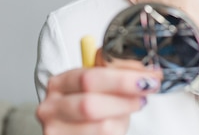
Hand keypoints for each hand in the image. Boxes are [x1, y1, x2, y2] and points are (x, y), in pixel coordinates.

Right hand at [36, 66, 161, 134]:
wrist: (75, 129)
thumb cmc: (89, 104)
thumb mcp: (97, 85)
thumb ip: (114, 73)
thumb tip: (146, 71)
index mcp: (59, 83)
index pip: (89, 77)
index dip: (121, 79)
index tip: (147, 78)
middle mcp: (51, 108)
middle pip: (90, 105)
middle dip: (125, 100)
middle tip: (145, 94)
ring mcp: (56, 131)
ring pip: (101, 128)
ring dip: (123, 119)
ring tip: (128, 112)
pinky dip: (118, 131)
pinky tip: (118, 124)